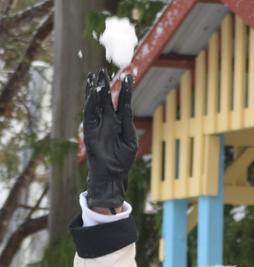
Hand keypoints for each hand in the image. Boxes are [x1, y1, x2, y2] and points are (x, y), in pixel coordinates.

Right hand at [83, 69, 136, 210]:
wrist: (112, 174)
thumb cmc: (123, 161)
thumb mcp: (130, 140)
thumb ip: (127, 123)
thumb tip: (126, 106)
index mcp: (120, 122)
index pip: (122, 102)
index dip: (125, 90)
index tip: (128, 76)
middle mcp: (108, 120)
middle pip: (107, 98)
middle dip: (106, 84)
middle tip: (104, 70)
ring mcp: (98, 123)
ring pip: (96, 102)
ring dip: (95, 89)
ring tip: (95, 76)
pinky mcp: (90, 129)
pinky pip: (89, 112)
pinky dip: (90, 101)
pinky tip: (92, 91)